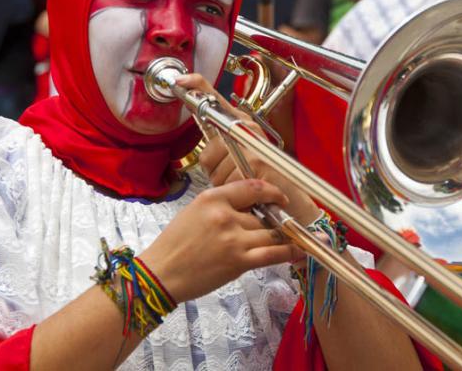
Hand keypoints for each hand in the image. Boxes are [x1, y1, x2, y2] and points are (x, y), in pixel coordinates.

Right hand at [138, 179, 302, 303]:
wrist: (161, 273)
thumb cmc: (174, 244)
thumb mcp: (194, 211)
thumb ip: (221, 205)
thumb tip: (250, 207)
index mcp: (212, 198)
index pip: (252, 187)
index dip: (271, 192)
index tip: (280, 197)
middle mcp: (225, 214)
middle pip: (263, 214)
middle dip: (274, 221)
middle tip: (282, 226)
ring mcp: (234, 238)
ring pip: (271, 233)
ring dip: (285, 236)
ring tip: (298, 238)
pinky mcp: (239, 260)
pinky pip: (273, 253)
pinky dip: (290, 252)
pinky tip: (300, 251)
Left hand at [175, 73, 319, 225]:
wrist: (292, 200)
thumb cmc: (267, 178)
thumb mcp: (243, 157)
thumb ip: (222, 148)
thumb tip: (204, 146)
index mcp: (243, 124)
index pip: (216, 99)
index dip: (197, 87)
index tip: (182, 80)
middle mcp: (248, 129)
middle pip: (208, 149)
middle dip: (214, 169)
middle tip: (232, 174)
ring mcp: (253, 146)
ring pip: (215, 169)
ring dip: (224, 182)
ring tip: (242, 182)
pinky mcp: (256, 162)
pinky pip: (227, 180)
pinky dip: (234, 190)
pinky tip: (247, 190)